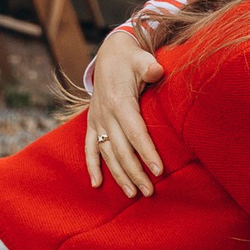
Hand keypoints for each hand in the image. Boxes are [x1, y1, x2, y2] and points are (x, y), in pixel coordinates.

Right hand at [84, 29, 166, 196]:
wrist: (110, 55)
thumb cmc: (132, 60)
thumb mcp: (141, 58)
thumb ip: (149, 66)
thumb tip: (157, 70)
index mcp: (120, 102)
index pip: (135, 132)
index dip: (146, 152)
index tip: (159, 171)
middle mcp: (105, 114)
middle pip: (121, 149)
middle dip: (135, 172)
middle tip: (150, 191)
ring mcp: (97, 120)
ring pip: (107, 153)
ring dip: (119, 175)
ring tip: (133, 194)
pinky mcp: (92, 123)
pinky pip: (90, 148)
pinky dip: (91, 166)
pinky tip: (97, 185)